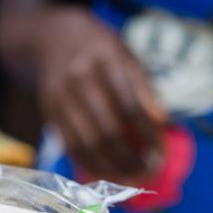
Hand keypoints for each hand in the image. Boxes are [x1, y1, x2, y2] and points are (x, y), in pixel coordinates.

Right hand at [34, 7, 165, 181]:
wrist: (52, 37)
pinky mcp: (49, 111)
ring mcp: (62, 95)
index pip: (133, 104)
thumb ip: (142, 87)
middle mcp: (81, 75)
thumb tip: (160, 127)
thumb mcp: (125, 55)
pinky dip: (91, 164)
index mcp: (108, 57)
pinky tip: (108, 172)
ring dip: (114, 165)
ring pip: (89, 141)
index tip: (162, 152)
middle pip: (110, 127)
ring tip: (133, 175)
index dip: (149, 133)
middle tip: (150, 169)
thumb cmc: (100, 50)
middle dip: (133, 155)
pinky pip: (71, 145)